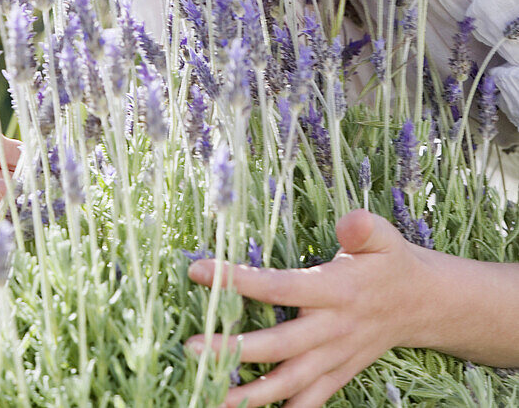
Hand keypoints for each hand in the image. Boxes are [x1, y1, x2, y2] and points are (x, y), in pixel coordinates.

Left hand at [185, 209, 432, 407]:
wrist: (422, 305)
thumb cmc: (390, 263)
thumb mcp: (383, 237)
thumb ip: (365, 228)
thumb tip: (350, 222)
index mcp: (336, 291)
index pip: (281, 288)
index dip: (239, 281)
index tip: (198, 270)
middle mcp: (332, 330)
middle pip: (278, 346)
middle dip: (233, 351)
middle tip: (191, 346)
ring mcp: (334, 359)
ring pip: (289, 385)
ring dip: (249, 396)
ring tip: (210, 397)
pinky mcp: (337, 376)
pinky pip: (308, 403)